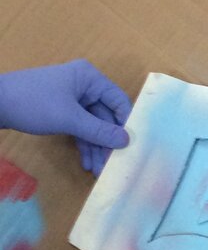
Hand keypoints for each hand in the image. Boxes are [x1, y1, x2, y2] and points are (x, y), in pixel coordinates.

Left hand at [0, 60, 130, 175]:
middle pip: (106, 117)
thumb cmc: (34, 103)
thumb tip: (126, 141)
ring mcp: (72, 99)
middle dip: (108, 143)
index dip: (126, 124)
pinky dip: (84, 145)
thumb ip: (99, 131)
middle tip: (112, 166)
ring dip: (96, 148)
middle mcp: (84, 86)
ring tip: (98, 171)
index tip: (130, 147)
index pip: (119, 101)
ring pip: (93, 126)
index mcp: (89, 78)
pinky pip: (80, 129)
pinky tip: (86, 163)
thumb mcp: (69, 119)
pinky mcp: (62, 111)